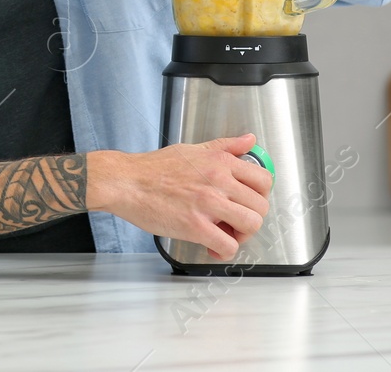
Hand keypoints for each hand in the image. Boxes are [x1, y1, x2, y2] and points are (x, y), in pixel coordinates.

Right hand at [86, 134, 272, 258]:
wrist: (125, 182)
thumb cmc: (153, 168)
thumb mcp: (192, 149)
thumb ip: (225, 146)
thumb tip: (249, 139)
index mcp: (219, 161)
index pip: (264, 180)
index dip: (260, 197)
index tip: (248, 203)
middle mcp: (218, 180)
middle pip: (261, 206)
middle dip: (251, 219)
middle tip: (234, 223)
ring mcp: (208, 204)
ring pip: (251, 225)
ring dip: (241, 236)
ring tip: (225, 234)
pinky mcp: (195, 226)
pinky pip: (228, 245)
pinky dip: (224, 250)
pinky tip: (211, 246)